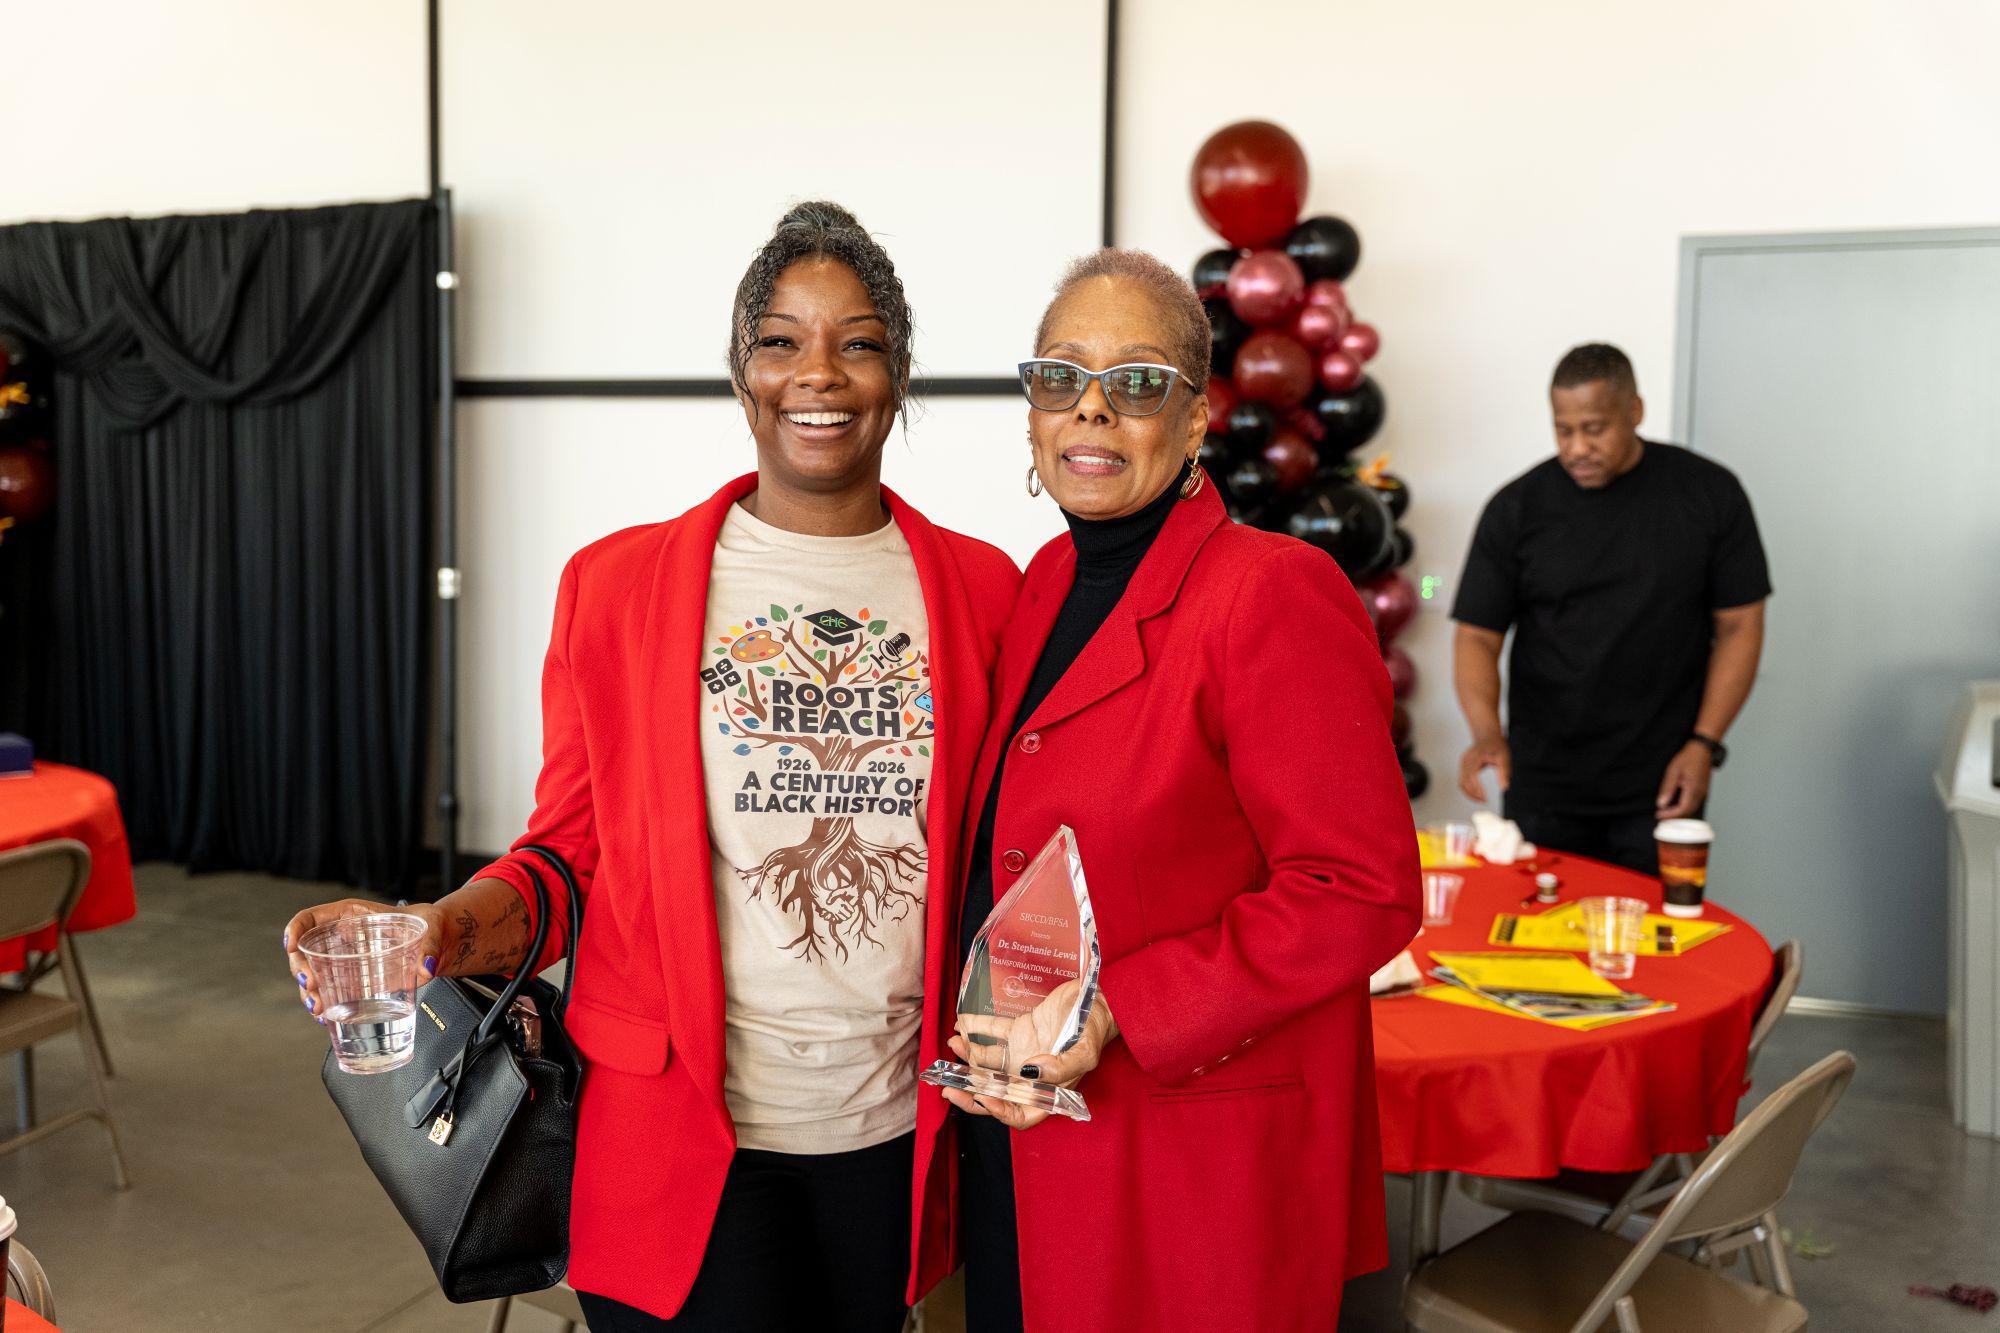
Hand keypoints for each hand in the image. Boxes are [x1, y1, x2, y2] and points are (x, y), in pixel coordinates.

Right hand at [281, 899, 447, 1024]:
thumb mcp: (432, 926)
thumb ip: (430, 944)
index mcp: (351, 915)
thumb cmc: (430, 926)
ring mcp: (344, 961)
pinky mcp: (353, 981)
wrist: (439, 943)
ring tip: (318, 1008)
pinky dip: (324, 1005)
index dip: (296, 928)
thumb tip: (426, 968)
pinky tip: (326, 1018)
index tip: (290, 945)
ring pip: (313, 975)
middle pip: (305, 951)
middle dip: (300, 969)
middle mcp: (341, 937)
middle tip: (311, 986)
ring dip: (309, 993)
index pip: (311, 917)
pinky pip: (329, 992)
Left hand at [941, 980, 1117, 1130]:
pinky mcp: (1019, 1029)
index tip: (983, 1098)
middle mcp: (1031, 1076)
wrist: (1099, 996)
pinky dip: (975, 1028)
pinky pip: (992, 1032)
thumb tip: (1029, 1072)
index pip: (1020, 1113)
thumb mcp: (1086, 1053)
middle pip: (996, 1093)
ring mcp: (1023, 1052)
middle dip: (970, 1092)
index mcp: (1049, 1089)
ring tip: (954, 1043)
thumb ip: (1061, 1068)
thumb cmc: (1097, 1028)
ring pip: (989, 1061)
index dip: (1000, 1112)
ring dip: (968, 1055)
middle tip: (949, 1087)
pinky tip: (961, 1023)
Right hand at [1457, 734, 1511, 802]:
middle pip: (1464, 782)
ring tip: (1482, 799)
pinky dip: (1469, 789)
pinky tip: (1479, 793)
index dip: (1477, 788)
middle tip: (1485, 801)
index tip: (1485, 797)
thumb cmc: (1497, 746)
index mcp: (1474, 758)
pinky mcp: (1463, 767)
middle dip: (1473, 794)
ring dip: (1470, 794)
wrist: (1487, 735)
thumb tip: (1505, 788)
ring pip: (1461, 783)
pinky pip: (1462, 781)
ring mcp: (1462, 764)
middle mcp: (1465, 761)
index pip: (1471, 776)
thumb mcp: (1504, 758)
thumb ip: (1504, 772)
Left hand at [1655, 741, 1712, 817]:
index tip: (1658, 815)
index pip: (1682, 809)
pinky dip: (1684, 806)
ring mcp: (1703, 792)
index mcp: (1693, 790)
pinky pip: (1693, 802)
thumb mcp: (1673, 771)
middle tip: (1660, 814)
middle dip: (1673, 815)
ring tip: (1665, 810)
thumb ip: (1668, 788)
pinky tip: (1675, 802)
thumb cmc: (1687, 758)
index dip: (1670, 815)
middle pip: (1687, 811)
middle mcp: (1701, 793)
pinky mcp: (1703, 789)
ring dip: (1679, 811)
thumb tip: (1661, 804)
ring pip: (1691, 808)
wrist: (1701, 749)